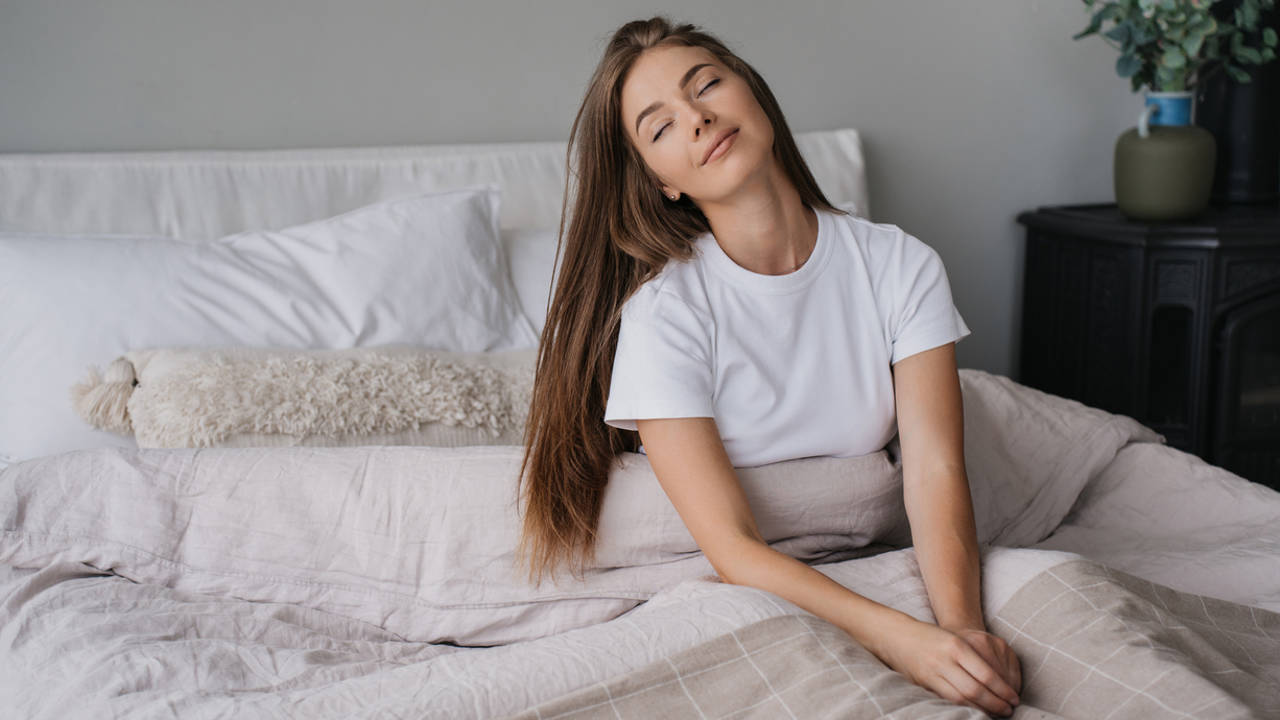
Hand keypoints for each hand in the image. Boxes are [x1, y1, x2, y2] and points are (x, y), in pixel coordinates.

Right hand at [875, 617, 1020, 716]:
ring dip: (982, 709)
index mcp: (956, 645)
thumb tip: (1002, 683)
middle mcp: (944, 660)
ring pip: (961, 698)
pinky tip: (976, 711)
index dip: (1002, 690)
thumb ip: (975, 659)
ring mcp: (932, 673)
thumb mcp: (956, 640)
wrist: (898, 636)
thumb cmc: (934, 638)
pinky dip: (965, 708)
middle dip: (995, 703)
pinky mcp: (925, 684)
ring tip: (996, 713)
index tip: (1014, 698)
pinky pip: (948, 700)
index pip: (985, 674)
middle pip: (975, 689)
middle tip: (1009, 710)